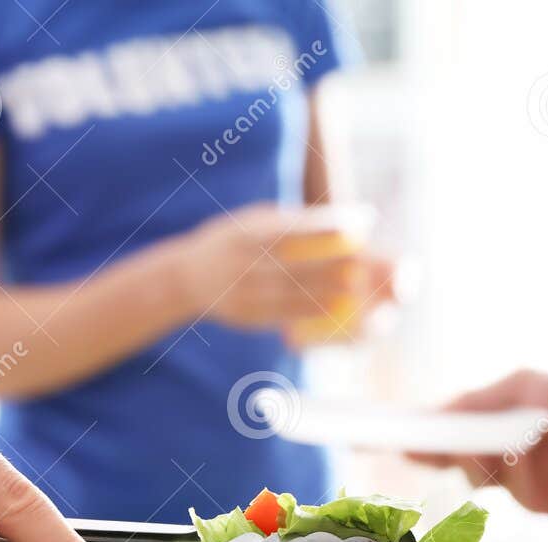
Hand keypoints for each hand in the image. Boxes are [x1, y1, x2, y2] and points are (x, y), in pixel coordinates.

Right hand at [179, 204, 364, 332]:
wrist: (185, 278)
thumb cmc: (233, 242)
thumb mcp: (252, 222)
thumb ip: (290, 222)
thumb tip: (342, 220)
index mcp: (248, 232)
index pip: (294, 228)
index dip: (328, 227)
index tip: (358, 225)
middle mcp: (243, 262)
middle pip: (295, 264)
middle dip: (331, 266)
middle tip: (361, 265)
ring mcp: (242, 291)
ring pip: (290, 293)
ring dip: (324, 292)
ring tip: (352, 289)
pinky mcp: (243, 314)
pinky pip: (280, 314)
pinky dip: (307, 311)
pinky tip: (330, 308)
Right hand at [410, 370, 547, 513]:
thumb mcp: (527, 389)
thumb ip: (484, 401)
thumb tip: (439, 414)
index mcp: (484, 416)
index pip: (439, 424)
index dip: (412, 430)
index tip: (385, 432)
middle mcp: (489, 448)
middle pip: (446, 454)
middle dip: (430, 449)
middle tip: (413, 446)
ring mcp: (507, 475)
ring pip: (472, 473)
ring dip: (473, 459)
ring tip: (477, 444)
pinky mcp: (529, 498)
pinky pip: (509, 488)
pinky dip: (511, 470)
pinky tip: (518, 451)